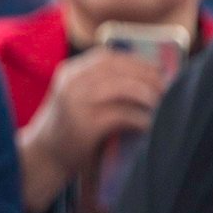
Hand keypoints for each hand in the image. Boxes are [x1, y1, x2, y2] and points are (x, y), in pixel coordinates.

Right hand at [24, 49, 168, 192]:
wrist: (44, 156)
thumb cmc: (69, 126)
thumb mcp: (76, 96)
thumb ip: (99, 83)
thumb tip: (149, 76)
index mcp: (69, 72)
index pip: (107, 56)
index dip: (136, 61)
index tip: (157, 70)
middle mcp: (70, 83)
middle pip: (118, 69)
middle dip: (147, 76)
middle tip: (167, 89)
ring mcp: (76, 103)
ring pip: (123, 88)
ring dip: (148, 95)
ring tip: (162, 106)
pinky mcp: (85, 126)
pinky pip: (123, 115)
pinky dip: (141, 118)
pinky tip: (150, 125)